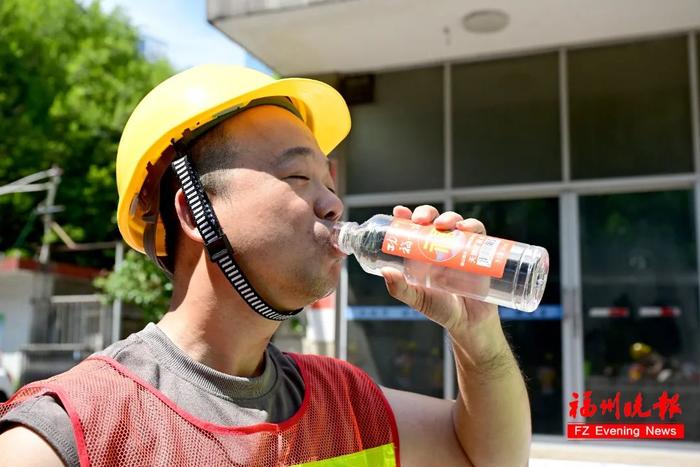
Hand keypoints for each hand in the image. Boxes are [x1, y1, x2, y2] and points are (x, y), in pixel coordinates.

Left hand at [381, 205, 505, 362]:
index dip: (405, 216)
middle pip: (432, 219)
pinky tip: (465, 229)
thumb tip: (385, 271)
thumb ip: (401, 288)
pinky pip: (477, 232)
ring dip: (448, 217)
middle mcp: (440, 246)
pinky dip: (472, 226)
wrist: (470, 323)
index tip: (399, 212)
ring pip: (454, 221)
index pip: (412, 228)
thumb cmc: (442, 309)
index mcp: (421, 253)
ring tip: (443, 225)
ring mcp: (459, 246)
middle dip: (426, 213)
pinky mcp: (479, 251)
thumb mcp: (418, 299)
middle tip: (420, 220)